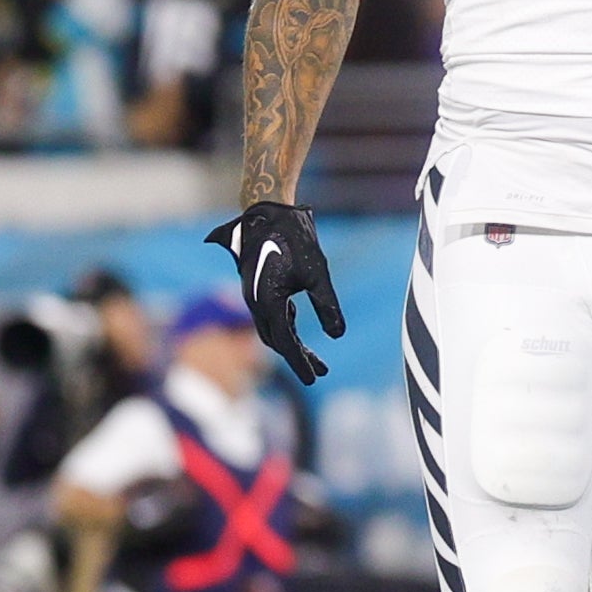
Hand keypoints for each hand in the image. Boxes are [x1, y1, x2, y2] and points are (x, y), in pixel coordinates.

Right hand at [207, 202, 345, 384]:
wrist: (266, 212)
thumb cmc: (293, 239)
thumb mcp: (317, 274)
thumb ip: (327, 305)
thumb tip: (337, 335)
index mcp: (268, 303)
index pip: (285, 344)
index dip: (300, 363)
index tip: (314, 380)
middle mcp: (256, 303)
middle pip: (276, 341)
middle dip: (297, 358)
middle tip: (319, 372)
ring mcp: (254, 295)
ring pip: (272, 329)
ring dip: (291, 344)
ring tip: (315, 359)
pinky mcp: (257, 287)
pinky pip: (270, 315)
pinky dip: (285, 327)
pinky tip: (298, 329)